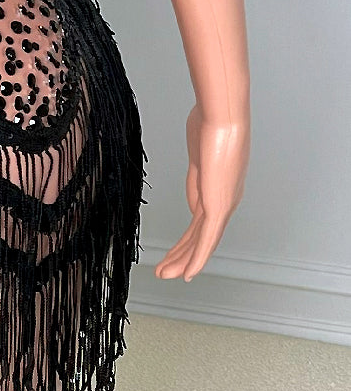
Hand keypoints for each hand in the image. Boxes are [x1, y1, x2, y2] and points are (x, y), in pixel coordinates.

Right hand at [154, 102, 248, 281]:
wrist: (223, 115)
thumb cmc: (213, 120)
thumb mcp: (199, 146)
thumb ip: (196, 167)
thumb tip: (193, 186)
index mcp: (219, 187)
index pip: (201, 221)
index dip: (188, 239)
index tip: (175, 252)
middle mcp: (225, 199)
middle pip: (200, 235)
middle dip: (181, 254)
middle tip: (164, 270)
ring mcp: (223, 204)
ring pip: (201, 242)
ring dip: (183, 261)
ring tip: (165, 275)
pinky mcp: (219, 205)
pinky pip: (206, 239)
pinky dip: (197, 259)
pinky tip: (187, 273)